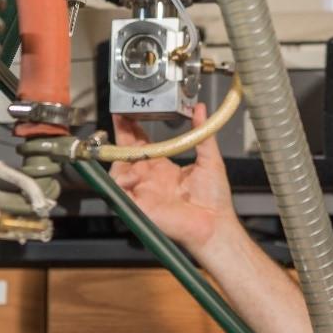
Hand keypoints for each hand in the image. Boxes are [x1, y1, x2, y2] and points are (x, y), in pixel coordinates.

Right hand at [110, 104, 240, 256]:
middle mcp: (149, 178)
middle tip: (121, 117)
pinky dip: (118, 181)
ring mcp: (142, 192)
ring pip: (118, 170)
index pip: (141, 144)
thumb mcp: (210, 158)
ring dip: (120, 157)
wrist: (214, 224)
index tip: (128, 112)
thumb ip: (202, 133)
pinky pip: (118, 192)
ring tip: (128, 150)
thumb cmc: (214, 199)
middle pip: (126, 153)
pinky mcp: (138, 206)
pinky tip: (128, 172)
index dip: (132, 128)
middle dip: (120, 135)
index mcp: (163, 168)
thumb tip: (200, 109)